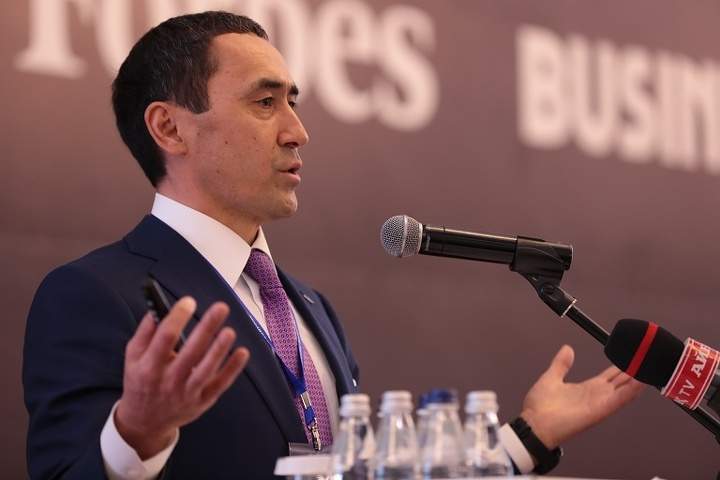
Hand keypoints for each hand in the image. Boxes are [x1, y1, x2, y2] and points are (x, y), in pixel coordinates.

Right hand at [115, 297, 249, 458]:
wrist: (145, 422)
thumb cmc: (141, 383)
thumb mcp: (133, 359)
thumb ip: (144, 334)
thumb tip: (156, 310)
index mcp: (148, 367)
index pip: (164, 338)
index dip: (178, 318)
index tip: (189, 302)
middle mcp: (168, 381)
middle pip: (190, 352)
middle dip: (206, 328)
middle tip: (220, 308)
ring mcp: (187, 393)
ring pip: (206, 370)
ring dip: (219, 350)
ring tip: (229, 331)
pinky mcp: (202, 401)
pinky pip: (220, 384)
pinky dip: (232, 369)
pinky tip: (242, 353)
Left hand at [520, 344, 643, 449]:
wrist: (534, 424)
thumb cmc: (539, 407)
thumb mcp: (552, 378)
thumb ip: (561, 364)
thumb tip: (567, 349)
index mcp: (586, 389)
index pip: (609, 377)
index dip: (620, 368)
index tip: (632, 359)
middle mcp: (595, 396)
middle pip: (620, 382)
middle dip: (633, 372)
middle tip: (647, 360)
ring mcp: (599, 404)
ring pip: (623, 390)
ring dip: (636, 380)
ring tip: (649, 369)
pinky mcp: (598, 411)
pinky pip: (618, 400)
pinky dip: (630, 391)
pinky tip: (640, 382)